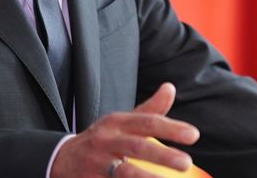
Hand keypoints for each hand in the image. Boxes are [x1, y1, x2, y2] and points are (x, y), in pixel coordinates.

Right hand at [50, 82, 200, 177]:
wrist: (62, 160)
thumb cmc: (103, 140)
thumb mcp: (121, 122)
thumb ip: (148, 110)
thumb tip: (170, 87)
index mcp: (116, 122)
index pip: (147, 122)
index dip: (171, 128)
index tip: (194, 135)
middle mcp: (106, 141)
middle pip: (137, 147)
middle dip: (162, 155)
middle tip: (187, 163)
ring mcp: (97, 163)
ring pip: (124, 172)